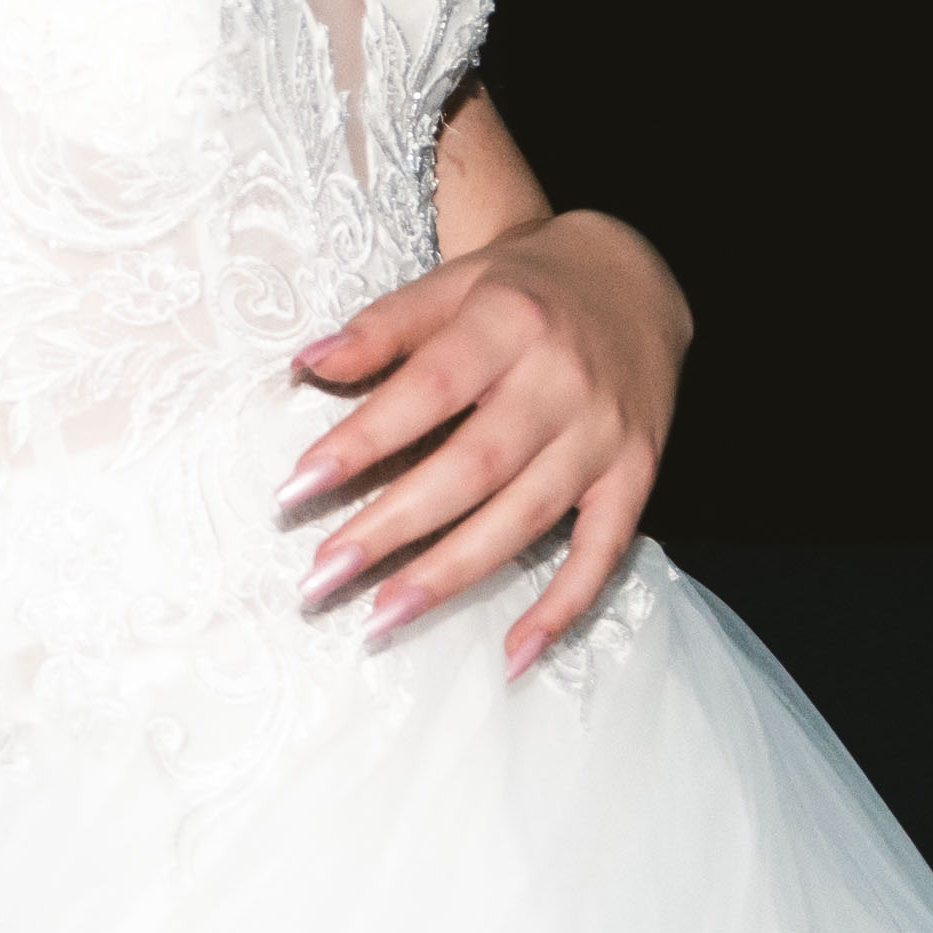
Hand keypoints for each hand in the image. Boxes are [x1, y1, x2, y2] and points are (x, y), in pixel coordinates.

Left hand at [288, 205, 685, 671]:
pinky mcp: (637, 475)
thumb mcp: (452, 284)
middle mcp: (561, 381)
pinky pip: (603, 552)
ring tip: (382, 617)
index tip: (295, 489)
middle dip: (392, 527)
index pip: (427, 390)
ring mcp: (602, 435)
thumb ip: (383, 327)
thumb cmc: (522, 289)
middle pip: (471, 467)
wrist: (633, 278)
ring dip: (451, 575)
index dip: (361, 443)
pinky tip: (514, 654)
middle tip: (322, 578)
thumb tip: (305, 364)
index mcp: (508, 322)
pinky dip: (562, 607)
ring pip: (524, 518)